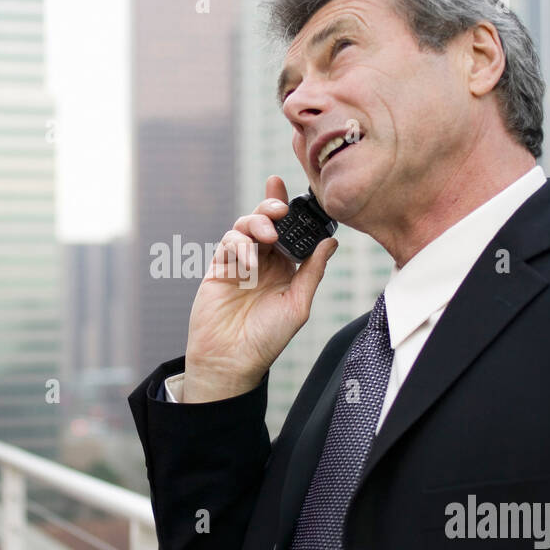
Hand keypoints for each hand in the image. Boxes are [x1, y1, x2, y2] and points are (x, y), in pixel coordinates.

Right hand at [182, 175, 337, 401]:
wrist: (231, 359)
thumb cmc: (267, 338)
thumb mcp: (298, 304)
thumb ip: (312, 271)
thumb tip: (331, 242)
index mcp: (285, 268)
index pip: (290, 231)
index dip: (290, 208)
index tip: (294, 190)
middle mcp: (263, 262)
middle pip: (266, 220)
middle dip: (272, 207)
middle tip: (280, 209)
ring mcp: (239, 263)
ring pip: (245, 226)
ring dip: (256, 223)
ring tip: (267, 236)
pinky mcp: (219, 267)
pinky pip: (228, 243)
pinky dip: (239, 244)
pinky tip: (249, 260)